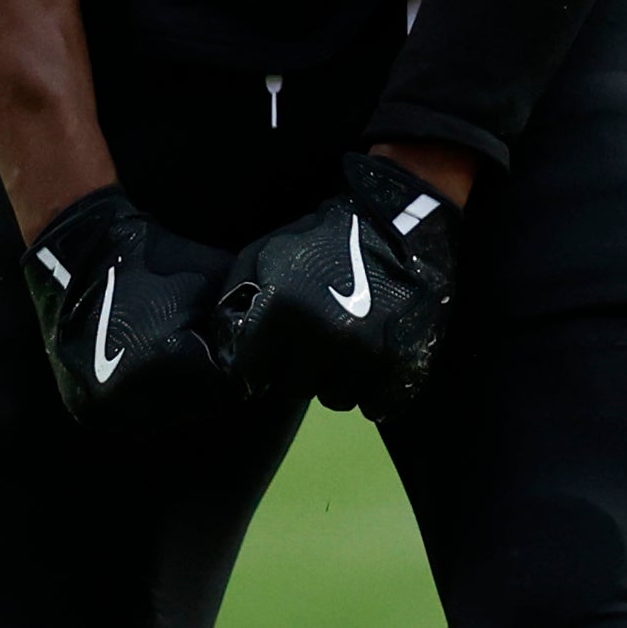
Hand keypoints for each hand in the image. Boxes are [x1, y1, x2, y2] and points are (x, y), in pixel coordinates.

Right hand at [21, 186, 240, 428]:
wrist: (85, 256)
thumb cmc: (162, 262)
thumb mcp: (217, 280)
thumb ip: (243, 315)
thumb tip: (273, 341)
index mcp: (164, 361)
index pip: (224, 386)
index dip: (234, 366)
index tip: (230, 346)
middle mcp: (129, 394)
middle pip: (194, 405)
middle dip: (206, 383)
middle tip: (203, 350)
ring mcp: (102, 406)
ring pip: (164, 416)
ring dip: (177, 394)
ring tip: (174, 356)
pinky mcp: (85, 410)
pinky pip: (134, 417)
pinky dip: (147, 399)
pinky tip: (149, 367)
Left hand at [218, 151, 460, 417]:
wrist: (398, 223)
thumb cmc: (320, 241)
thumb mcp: (262, 255)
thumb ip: (234, 301)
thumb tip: (224, 349)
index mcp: (281, 313)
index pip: (250, 375)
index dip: (260, 362)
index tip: (274, 349)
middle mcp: (321, 339)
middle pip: (294, 388)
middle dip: (299, 369)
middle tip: (312, 342)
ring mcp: (366, 354)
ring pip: (336, 398)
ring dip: (336, 379)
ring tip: (343, 346)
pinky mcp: (402, 362)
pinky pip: (377, 404)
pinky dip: (374, 388)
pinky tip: (373, 359)